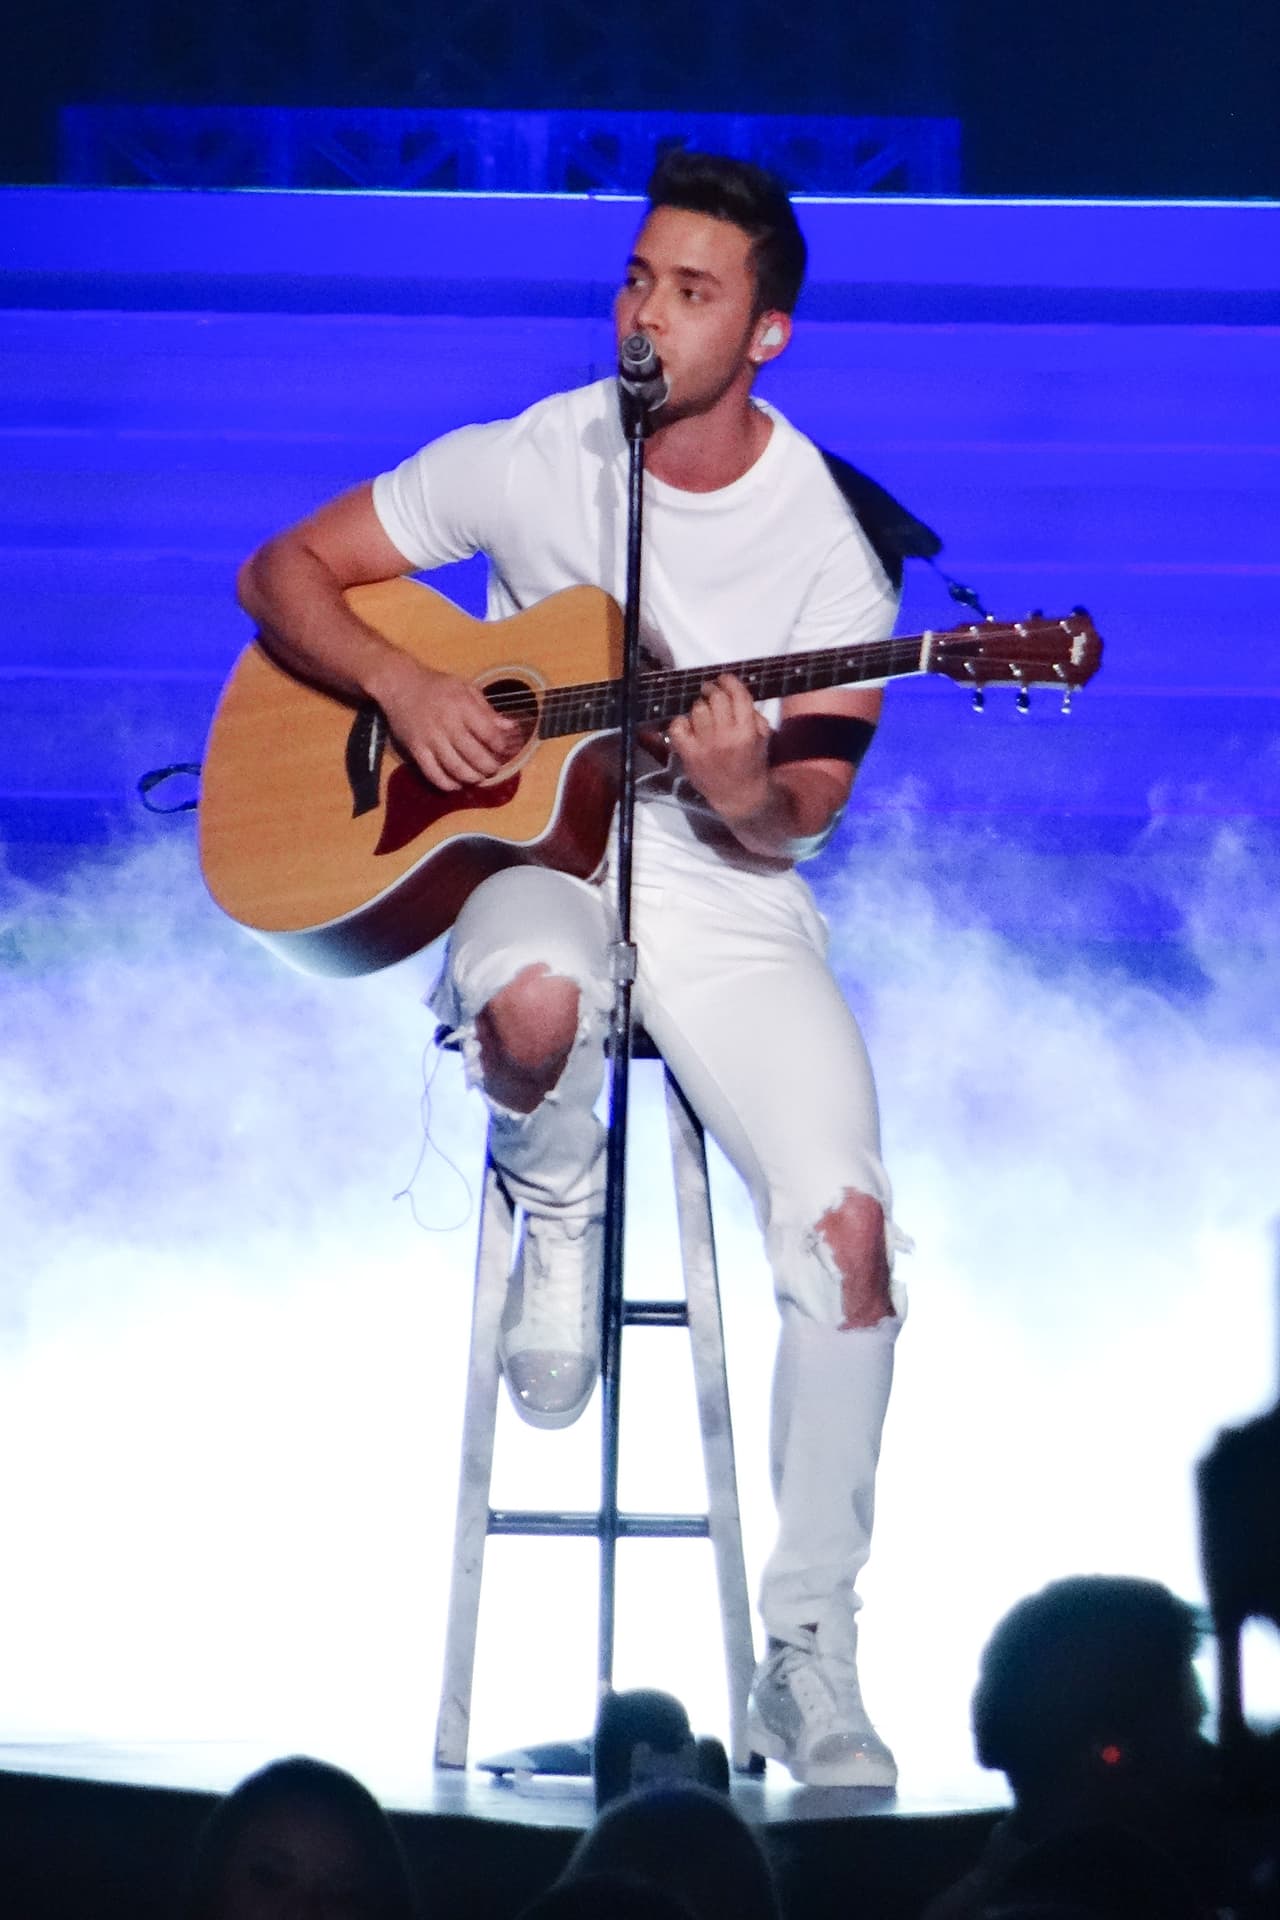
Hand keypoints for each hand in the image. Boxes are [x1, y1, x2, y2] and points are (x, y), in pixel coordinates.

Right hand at [370, 651, 522, 790]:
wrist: (399, 684)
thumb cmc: (436, 686)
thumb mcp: (465, 688)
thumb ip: (487, 709)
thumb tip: (510, 727)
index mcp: (462, 706)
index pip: (489, 733)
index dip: (500, 745)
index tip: (503, 749)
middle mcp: (447, 723)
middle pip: (474, 755)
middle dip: (489, 766)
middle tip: (493, 769)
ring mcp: (430, 739)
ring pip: (456, 768)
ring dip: (472, 778)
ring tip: (478, 777)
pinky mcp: (415, 750)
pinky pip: (433, 774)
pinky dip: (447, 784)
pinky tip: (456, 784)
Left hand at [666, 674, 771, 823]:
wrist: (739, 796)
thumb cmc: (753, 764)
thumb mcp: (762, 738)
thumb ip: (752, 715)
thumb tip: (735, 694)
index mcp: (747, 731)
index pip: (737, 695)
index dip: (729, 681)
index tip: (724, 679)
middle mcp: (726, 736)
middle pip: (715, 698)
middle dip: (712, 689)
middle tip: (710, 690)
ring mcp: (705, 746)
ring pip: (697, 709)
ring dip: (699, 705)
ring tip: (703, 710)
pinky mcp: (689, 754)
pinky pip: (678, 727)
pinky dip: (681, 722)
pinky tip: (689, 726)